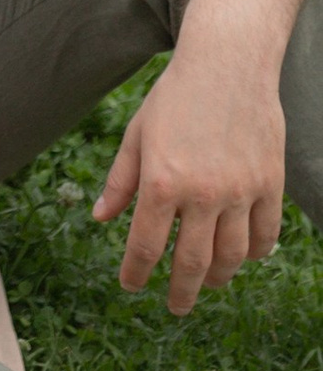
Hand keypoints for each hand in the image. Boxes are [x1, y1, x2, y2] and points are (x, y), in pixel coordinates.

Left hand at [94, 43, 287, 312]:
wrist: (228, 63)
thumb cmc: (175, 97)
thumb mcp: (137, 135)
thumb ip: (121, 181)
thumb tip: (101, 219)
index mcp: (162, 182)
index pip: (146, 246)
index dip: (136, 273)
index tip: (131, 286)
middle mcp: (202, 194)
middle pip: (193, 263)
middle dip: (181, 292)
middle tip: (175, 307)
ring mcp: (241, 192)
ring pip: (233, 257)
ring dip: (219, 278)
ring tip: (208, 283)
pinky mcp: (270, 185)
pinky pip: (266, 235)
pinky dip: (255, 254)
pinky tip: (243, 258)